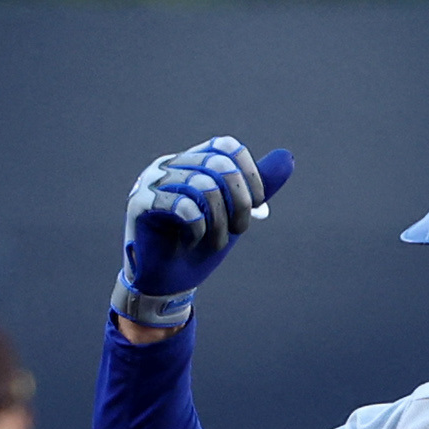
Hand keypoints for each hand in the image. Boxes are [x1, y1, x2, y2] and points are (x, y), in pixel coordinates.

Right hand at [114, 137, 295, 329]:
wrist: (168, 282)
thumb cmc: (198, 245)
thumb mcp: (234, 215)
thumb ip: (256, 188)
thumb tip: (287, 157)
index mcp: (191, 161)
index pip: (226, 147)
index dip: (249, 173)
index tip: (258, 203)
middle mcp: (170, 164)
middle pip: (218, 165)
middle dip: (240, 201)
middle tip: (241, 229)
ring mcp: (152, 181)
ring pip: (203, 186)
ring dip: (220, 223)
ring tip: (216, 243)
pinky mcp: (141, 203)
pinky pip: (183, 207)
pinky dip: (198, 229)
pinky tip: (193, 242)